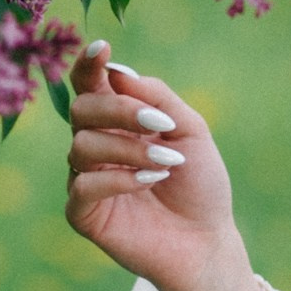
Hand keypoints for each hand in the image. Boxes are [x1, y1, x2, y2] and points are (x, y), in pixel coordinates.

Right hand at [66, 39, 266, 290]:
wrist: (207, 241)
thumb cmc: (200, 186)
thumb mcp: (190, 132)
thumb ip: (158, 97)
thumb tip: (117, 71)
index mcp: (117, 122)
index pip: (89, 84)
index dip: (89, 64)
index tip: (101, 48)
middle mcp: (95, 146)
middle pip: (82, 109)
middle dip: (120, 110)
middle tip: (162, 125)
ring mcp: (85, 179)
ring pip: (83, 145)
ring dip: (130, 149)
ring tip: (168, 165)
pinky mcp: (82, 213)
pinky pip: (83, 184)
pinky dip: (117, 178)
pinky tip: (150, 182)